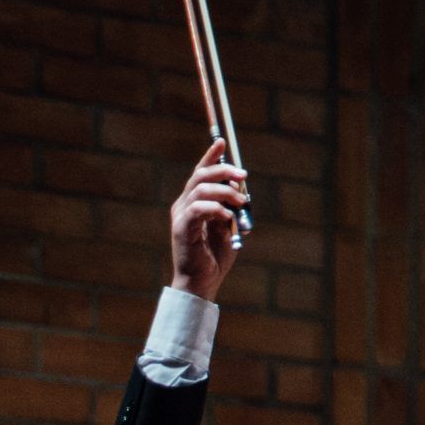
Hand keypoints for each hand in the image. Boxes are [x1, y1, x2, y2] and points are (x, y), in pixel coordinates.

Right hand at [169, 138, 248, 302]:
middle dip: (223, 170)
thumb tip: (238, 186)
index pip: (200, 172)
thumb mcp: (228, 225)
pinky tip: (227, 216)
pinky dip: (216, 208)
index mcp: (193, 202)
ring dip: (225, 192)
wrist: (202, 282)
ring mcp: (181, 215)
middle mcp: (184, 205)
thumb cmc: (215, 257)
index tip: (221, 142)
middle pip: (200, 175)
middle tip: (243, 175)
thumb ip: (231, 206)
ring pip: (201, 189)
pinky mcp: (181, 228)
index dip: (210, 156)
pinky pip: (199, 209)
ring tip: (239, 202)